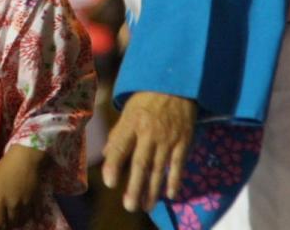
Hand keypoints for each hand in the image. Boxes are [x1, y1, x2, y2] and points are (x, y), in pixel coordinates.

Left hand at [0, 144, 45, 228]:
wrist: (26, 157)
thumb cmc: (6, 166)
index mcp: (0, 200)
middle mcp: (13, 205)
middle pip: (11, 223)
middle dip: (7, 225)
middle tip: (5, 223)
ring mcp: (26, 203)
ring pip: (22, 220)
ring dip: (19, 222)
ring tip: (16, 221)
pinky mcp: (36, 199)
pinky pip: (36, 214)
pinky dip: (34, 218)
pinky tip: (33, 218)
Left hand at [102, 91, 196, 212]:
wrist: (177, 83)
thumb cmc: (148, 97)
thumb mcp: (128, 110)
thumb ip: (117, 133)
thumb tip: (105, 154)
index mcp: (132, 122)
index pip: (120, 146)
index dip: (114, 165)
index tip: (109, 183)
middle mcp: (149, 132)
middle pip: (141, 163)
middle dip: (134, 187)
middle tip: (129, 206)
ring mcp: (168, 138)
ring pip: (159, 168)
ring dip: (152, 190)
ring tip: (146, 206)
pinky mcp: (183, 140)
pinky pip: (178, 164)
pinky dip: (175, 180)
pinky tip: (170, 195)